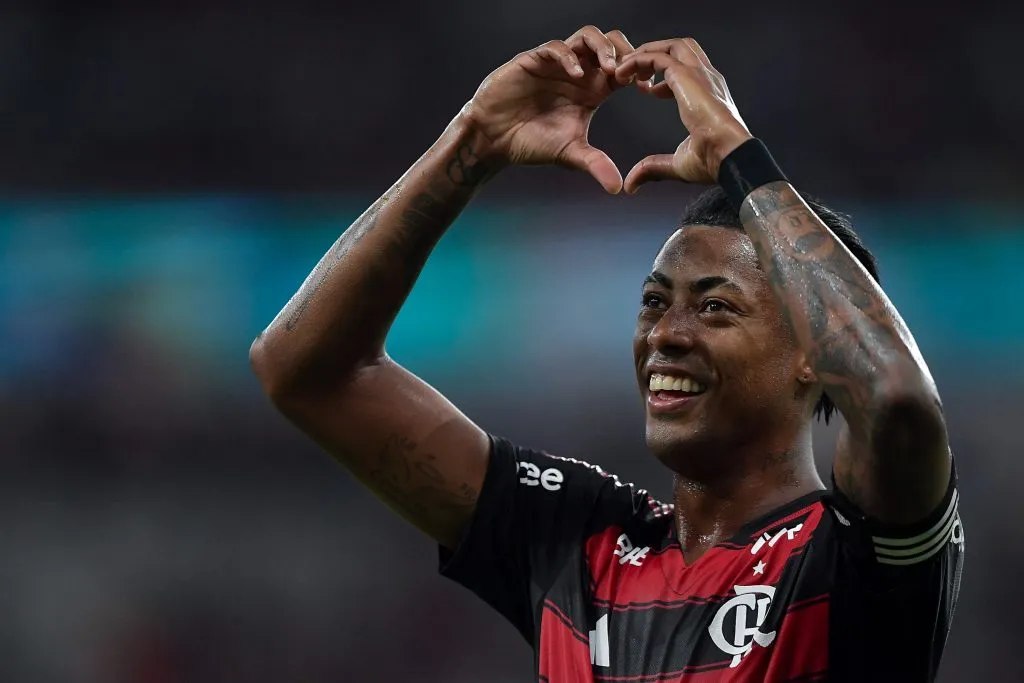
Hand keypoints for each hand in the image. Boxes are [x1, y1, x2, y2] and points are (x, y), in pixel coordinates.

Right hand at [461, 26, 635, 193]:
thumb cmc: (531, 142)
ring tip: (610, 68)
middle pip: (611, 43)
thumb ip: (595, 164)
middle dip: (625, 52)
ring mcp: (556, 63)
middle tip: (632, 73)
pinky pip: (557, 48)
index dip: (638, 71)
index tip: (646, 87)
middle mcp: (577, 71)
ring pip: (587, 37)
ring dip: (602, 48)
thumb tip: (617, 188)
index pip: (623, 68)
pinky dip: (570, 57)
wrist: (494, 139)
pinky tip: (577, 75)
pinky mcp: (534, 60)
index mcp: (592, 89)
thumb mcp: (570, 154)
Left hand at [615, 38, 752, 192]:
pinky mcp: (686, 76)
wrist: (729, 155)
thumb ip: (653, 168)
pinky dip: (638, 60)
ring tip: (624, 70)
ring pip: (669, 46)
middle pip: (680, 48)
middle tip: (631, 73)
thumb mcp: (677, 164)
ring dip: (644, 53)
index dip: (663, 76)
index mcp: (709, 93)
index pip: (687, 68)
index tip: (646, 89)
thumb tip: (631, 184)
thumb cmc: (713, 161)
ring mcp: (698, 74)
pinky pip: (657, 56)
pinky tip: (623, 74)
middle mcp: (706, 78)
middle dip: (653, 54)